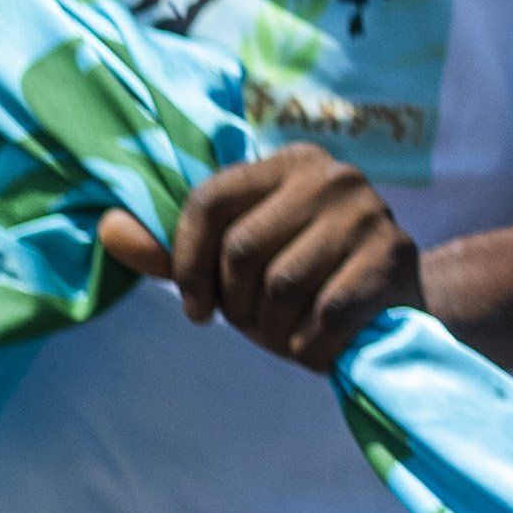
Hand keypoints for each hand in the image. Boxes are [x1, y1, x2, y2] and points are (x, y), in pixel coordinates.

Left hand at [169, 146, 420, 369]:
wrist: (405, 306)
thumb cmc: (308, 282)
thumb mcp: (242, 263)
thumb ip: (174, 252)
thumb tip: (107, 232)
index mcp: (288, 164)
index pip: (210, 201)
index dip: (187, 263)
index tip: (196, 310)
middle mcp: (331, 176)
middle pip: (242, 249)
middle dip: (237, 305)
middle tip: (254, 326)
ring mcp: (366, 213)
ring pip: (281, 286)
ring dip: (272, 332)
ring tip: (285, 337)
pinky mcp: (392, 258)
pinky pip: (323, 316)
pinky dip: (308, 348)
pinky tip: (315, 347)